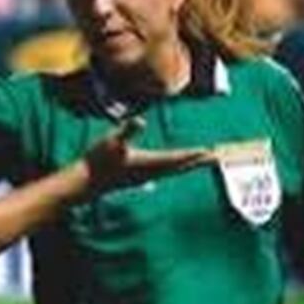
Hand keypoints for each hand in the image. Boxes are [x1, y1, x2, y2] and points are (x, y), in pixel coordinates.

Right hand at [84, 121, 213, 193]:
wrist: (86, 182)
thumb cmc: (98, 160)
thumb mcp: (112, 141)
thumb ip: (127, 130)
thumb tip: (140, 120)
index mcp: (148, 162)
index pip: (177, 158)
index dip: (194, 154)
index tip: (211, 152)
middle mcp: (151, 171)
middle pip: (180, 166)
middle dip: (198, 160)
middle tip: (217, 157)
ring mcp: (145, 176)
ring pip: (173, 170)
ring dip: (188, 164)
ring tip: (201, 159)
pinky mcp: (139, 177)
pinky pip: (163, 171)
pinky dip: (174, 166)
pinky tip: (173, 166)